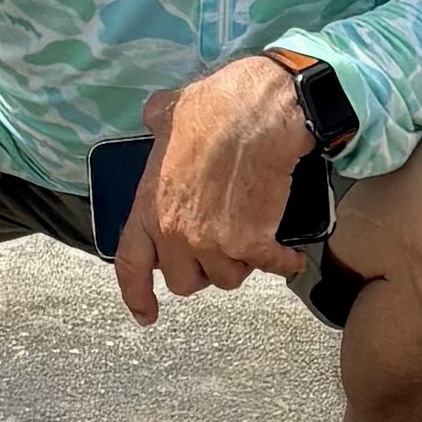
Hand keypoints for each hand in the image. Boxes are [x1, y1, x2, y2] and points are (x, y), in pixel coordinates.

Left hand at [116, 54, 311, 320]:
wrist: (257, 113)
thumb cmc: (214, 107)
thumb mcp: (166, 112)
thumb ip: (155, 124)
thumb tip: (153, 115)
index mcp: (148, 208)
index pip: (131, 265)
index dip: (137, 295)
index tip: (147, 314)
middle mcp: (176, 233)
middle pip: (185, 282)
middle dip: (202, 269)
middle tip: (217, 248)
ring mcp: (213, 242)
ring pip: (227, 278)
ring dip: (240, 262)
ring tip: (251, 235)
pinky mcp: (252, 243)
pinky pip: (270, 268)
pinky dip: (283, 262)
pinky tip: (290, 255)